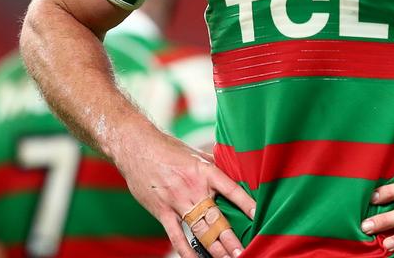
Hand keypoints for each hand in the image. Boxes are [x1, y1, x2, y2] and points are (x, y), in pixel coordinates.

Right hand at [114, 130, 255, 257]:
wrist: (136, 146)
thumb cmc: (168, 148)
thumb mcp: (196, 153)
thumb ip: (216, 165)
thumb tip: (237, 170)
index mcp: (205, 171)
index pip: (231, 189)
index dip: (245, 202)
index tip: (258, 215)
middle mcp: (193, 188)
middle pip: (216, 217)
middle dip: (231, 237)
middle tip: (244, 251)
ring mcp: (177, 201)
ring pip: (200, 230)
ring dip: (215, 248)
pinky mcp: (162, 211)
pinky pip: (176, 235)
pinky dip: (186, 250)